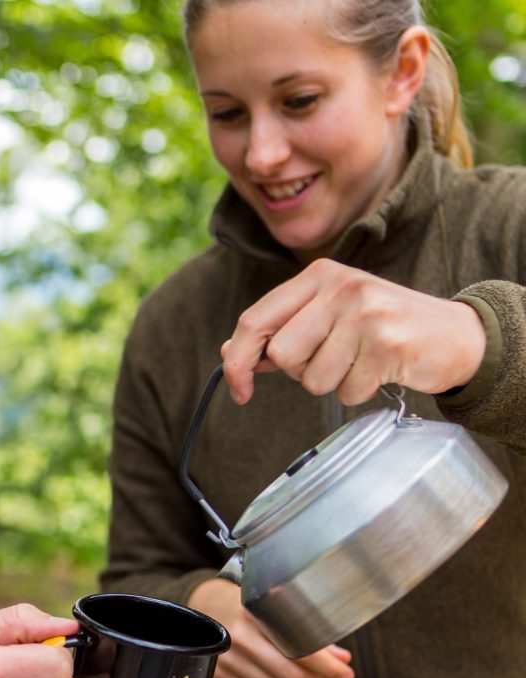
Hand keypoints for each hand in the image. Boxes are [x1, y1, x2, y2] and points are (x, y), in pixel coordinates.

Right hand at [188, 579, 353, 677]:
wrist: (200, 603)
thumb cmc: (241, 603)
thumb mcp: (270, 606)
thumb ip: (304, 631)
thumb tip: (340, 657)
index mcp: (255, 612)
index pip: (299, 647)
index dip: (327, 667)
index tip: (345, 673)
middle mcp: (239, 636)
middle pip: (290, 674)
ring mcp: (227, 658)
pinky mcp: (219, 673)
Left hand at [221, 259, 485, 405]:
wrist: (456, 334)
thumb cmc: (383, 326)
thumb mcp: (329, 314)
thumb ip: (282, 329)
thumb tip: (231, 352)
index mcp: (318, 275)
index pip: (255, 319)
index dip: (238, 360)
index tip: (239, 389)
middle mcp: (340, 288)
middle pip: (283, 355)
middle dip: (301, 371)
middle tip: (334, 358)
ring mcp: (365, 314)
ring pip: (312, 378)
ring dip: (333, 382)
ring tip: (361, 361)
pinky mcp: (387, 345)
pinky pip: (346, 391)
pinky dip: (358, 391)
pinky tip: (379, 370)